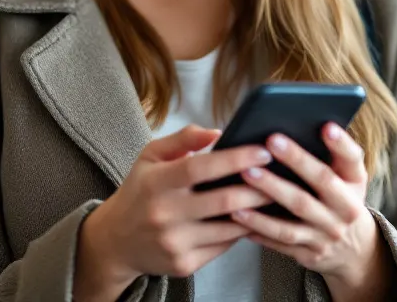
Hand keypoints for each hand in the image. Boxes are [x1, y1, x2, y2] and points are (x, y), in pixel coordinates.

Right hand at [75, 124, 273, 298]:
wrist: (115, 241)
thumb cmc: (139, 192)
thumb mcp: (150, 157)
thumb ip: (182, 139)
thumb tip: (217, 132)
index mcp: (156, 182)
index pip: (200, 168)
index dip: (235, 159)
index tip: (262, 151)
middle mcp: (164, 214)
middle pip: (223, 201)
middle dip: (258, 188)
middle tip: (281, 175)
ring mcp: (175, 243)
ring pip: (229, 228)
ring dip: (256, 212)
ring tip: (274, 196)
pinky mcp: (184, 265)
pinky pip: (223, 246)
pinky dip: (240, 231)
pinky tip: (253, 219)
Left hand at [232, 124, 391, 294]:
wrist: (354, 251)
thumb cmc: (340, 200)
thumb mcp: (347, 179)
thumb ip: (330, 156)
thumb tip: (298, 122)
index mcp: (355, 183)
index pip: (353, 159)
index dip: (341, 144)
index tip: (325, 126)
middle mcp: (347, 209)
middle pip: (322, 182)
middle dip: (296, 160)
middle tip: (269, 140)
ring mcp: (329, 234)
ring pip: (297, 213)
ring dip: (270, 193)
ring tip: (245, 175)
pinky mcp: (311, 254)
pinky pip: (281, 240)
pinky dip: (259, 227)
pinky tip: (237, 213)